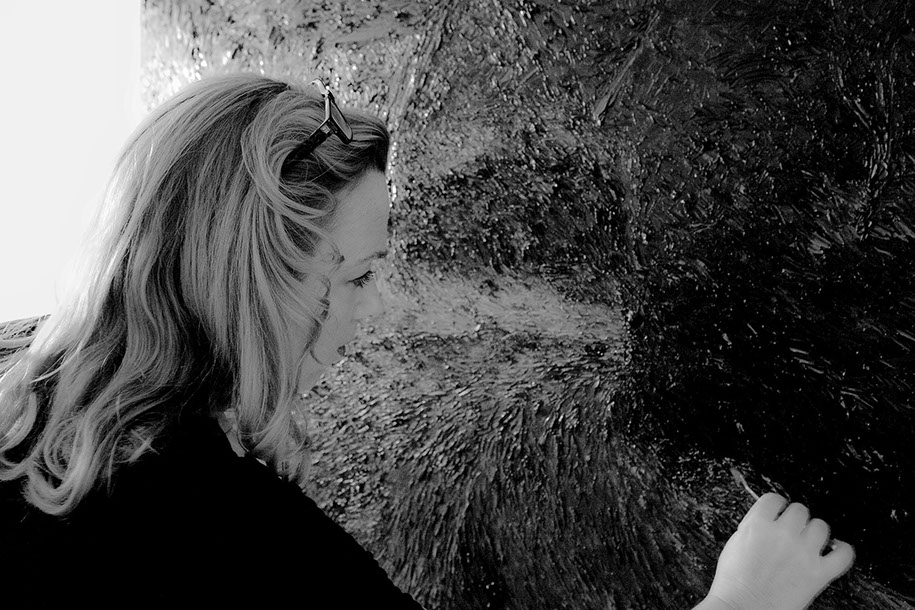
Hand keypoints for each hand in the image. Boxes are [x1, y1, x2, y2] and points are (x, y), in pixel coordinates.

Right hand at [706, 492, 854, 609]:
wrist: (743, 608)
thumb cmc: (734, 582)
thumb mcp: (735, 543)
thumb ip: (754, 526)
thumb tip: (767, 519)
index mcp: (758, 524)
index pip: (774, 499)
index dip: (776, 505)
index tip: (777, 511)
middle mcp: (783, 534)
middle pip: (799, 510)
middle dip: (795, 519)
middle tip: (790, 531)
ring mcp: (804, 553)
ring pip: (821, 526)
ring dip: (814, 532)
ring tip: (809, 541)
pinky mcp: (819, 573)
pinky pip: (844, 554)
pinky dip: (843, 550)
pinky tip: (835, 550)